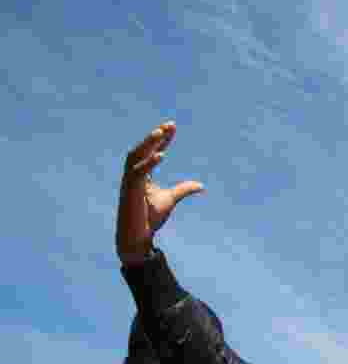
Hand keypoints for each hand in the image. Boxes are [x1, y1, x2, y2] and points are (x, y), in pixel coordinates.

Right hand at [117, 121, 203, 263]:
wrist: (138, 238)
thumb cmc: (149, 219)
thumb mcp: (171, 200)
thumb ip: (183, 189)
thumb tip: (201, 185)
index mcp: (141, 175)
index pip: (150, 152)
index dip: (161, 140)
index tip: (172, 128)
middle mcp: (132, 175)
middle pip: (141, 150)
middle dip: (154, 137)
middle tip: (169, 125)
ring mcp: (129, 182)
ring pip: (135, 157)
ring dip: (147, 144)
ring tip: (160, 132)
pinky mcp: (130, 191)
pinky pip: (137, 173)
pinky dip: (149, 163)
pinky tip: (161, 154)